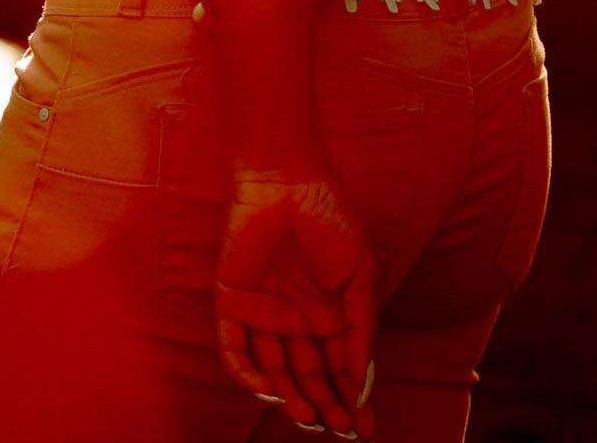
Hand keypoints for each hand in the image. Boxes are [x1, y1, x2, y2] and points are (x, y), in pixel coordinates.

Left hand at [215, 170, 377, 438]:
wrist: (288, 179)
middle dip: (323, 406)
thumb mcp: (361, 274)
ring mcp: (263, 315)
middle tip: (338, 427)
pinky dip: (247, 376)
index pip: (337, 370)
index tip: (363, 426)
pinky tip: (269, 391)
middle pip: (307, 378)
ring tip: (308, 416)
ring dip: (288, 398)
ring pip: (272, 371)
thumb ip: (362, 326)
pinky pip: (235, 351)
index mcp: (328, 315)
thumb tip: (360, 379)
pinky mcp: (233, 304)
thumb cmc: (330, 219)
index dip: (349, 399)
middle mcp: (295, 321)